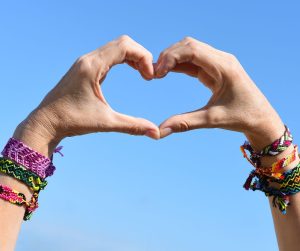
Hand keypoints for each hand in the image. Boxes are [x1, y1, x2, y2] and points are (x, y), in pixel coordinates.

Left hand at [13, 35, 159, 154]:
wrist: (47, 122)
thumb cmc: (72, 120)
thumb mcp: (105, 122)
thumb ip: (132, 126)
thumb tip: (156, 133)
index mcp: (92, 66)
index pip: (125, 46)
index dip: (143, 57)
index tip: (150, 77)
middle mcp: (88, 59)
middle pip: (122, 43)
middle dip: (140, 55)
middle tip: (149, 75)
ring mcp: (85, 62)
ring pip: (115, 47)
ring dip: (132, 56)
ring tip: (143, 73)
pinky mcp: (85, 68)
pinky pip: (108, 54)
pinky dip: (123, 59)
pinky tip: (131, 70)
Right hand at [155, 37, 284, 149]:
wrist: (261, 118)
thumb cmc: (241, 117)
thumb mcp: (212, 120)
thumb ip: (185, 123)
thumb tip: (160, 131)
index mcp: (224, 67)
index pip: (192, 50)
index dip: (171, 57)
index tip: (157, 73)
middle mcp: (222, 59)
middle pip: (189, 45)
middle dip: (169, 56)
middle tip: (154, 73)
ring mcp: (219, 62)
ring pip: (190, 50)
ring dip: (173, 58)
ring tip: (158, 73)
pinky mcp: (216, 68)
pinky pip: (194, 60)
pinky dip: (179, 64)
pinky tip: (168, 72)